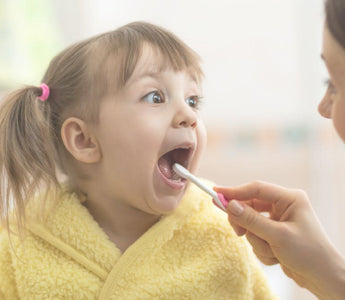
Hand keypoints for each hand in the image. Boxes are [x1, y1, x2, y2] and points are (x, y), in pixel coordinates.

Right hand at [214, 181, 344, 299]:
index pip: (256, 189)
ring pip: (251, 225)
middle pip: (251, 207)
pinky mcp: (274, 233)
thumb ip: (251, 220)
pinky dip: (262, 249)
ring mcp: (278, 220)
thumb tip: (229, 205)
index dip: (235, 191)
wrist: (322, 278)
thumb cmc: (308, 254)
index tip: (216, 192)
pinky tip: (276, 257)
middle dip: (248, 225)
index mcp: (289, 198)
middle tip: (239, 233)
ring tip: (273, 252)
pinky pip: (256, 236)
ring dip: (258, 241)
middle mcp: (283, 206)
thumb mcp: (278, 236)